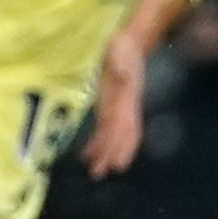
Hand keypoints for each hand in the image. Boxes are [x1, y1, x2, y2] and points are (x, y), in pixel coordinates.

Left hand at [83, 31, 148, 176]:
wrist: (130, 44)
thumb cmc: (123, 49)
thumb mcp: (121, 53)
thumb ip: (121, 65)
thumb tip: (122, 74)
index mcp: (126, 100)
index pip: (123, 126)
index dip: (119, 145)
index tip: (116, 162)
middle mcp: (125, 109)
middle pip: (120, 137)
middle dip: (111, 155)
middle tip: (100, 174)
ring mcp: (119, 110)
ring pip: (114, 137)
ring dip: (104, 154)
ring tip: (94, 171)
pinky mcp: (110, 107)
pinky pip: (106, 129)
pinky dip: (98, 143)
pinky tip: (87, 154)